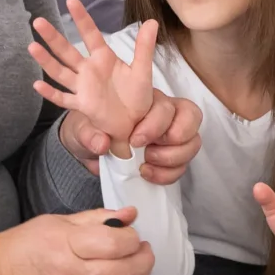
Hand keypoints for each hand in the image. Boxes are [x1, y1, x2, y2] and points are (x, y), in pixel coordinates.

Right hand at [0, 208, 154, 274]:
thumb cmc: (25, 247)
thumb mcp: (58, 222)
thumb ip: (96, 219)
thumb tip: (129, 214)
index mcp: (66, 247)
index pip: (113, 243)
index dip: (131, 237)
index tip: (131, 232)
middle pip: (124, 271)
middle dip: (143, 259)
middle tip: (144, 249)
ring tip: (141, 265)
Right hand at [30, 0, 157, 156]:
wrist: (136, 121)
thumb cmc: (139, 95)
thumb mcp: (143, 70)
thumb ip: (144, 47)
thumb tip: (152, 21)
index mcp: (104, 58)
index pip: (90, 34)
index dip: (82, 18)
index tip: (71, 0)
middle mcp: (89, 70)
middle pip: (67, 51)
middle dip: (53, 37)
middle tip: (38, 21)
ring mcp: (83, 87)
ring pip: (60, 72)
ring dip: (46, 60)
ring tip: (32, 46)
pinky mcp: (82, 105)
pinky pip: (64, 98)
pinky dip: (51, 94)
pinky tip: (37, 85)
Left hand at [60, 93, 202, 187]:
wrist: (87, 149)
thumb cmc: (90, 127)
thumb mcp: (82, 127)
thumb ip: (89, 133)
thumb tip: (103, 144)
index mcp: (146, 99)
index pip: (167, 104)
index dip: (156, 124)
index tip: (135, 141)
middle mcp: (164, 115)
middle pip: (191, 119)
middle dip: (172, 140)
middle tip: (147, 154)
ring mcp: (170, 137)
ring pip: (192, 143)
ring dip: (172, 159)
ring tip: (145, 167)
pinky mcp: (169, 158)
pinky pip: (181, 166)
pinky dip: (167, 175)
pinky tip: (146, 175)